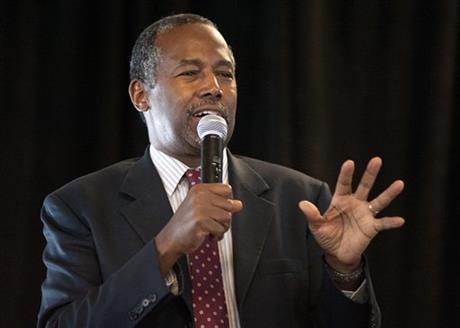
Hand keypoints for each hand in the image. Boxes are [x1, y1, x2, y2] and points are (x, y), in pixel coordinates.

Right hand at [155, 183, 242, 274]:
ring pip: (227, 217)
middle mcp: (199, 196)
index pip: (226, 189)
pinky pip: (221, 229)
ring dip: (221, 227)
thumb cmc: (186, 224)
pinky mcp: (201, 221)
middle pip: (229, 204)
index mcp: (199, 189)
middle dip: (225, 217)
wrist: (171, 239)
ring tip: (210, 228)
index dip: (227, 201)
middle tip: (213, 222)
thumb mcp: (202, 208)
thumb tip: (238, 204)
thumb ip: (220, 203)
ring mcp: (200, 208)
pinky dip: (217, 235)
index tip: (218, 208)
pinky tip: (207, 234)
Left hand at [299, 157, 403, 271]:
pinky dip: (391, 222)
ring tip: (400, 183)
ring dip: (389, 193)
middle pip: (364, 186)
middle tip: (377, 160)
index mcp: (340, 200)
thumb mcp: (316, 226)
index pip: (344, 184)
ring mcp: (365, 214)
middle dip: (370, 173)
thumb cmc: (326, 236)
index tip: (349, 162)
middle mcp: (355, 204)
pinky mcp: (371, 228)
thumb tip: (302, 204)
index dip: (346, 173)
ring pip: (379, 201)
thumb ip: (312, 215)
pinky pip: (383, 223)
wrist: (336, 253)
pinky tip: (400, 220)